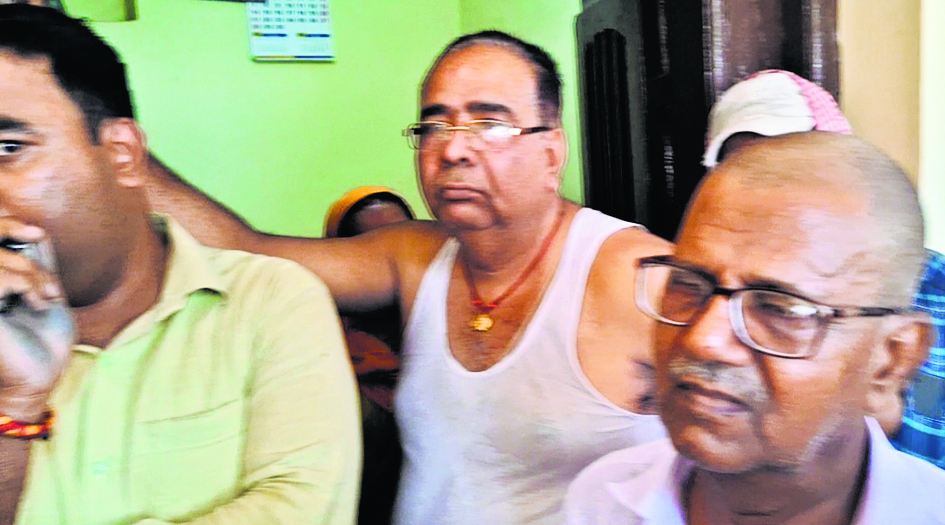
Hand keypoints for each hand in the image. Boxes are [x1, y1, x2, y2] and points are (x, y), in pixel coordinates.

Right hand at [0, 219, 73, 421]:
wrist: (42, 374)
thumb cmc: (42, 333)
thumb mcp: (43, 284)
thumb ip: (32, 252)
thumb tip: (28, 224)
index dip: (6, 223)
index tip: (36, 234)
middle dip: (25, 248)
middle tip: (50, 279)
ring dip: (32, 272)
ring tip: (47, 296)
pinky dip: (25, 283)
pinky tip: (37, 303)